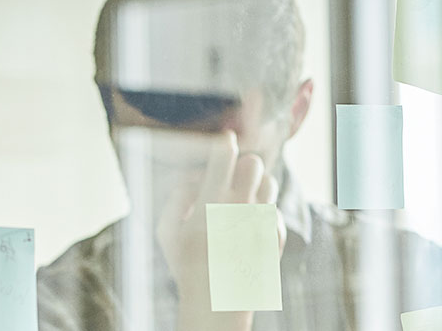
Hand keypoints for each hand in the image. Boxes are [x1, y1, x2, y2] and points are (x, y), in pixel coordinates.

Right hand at [153, 132, 286, 330]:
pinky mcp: (276, 235)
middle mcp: (239, 212)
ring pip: (269, 181)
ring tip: (241, 199)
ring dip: (255, 184)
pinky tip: (249, 226)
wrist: (219, 302)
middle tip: (232, 176)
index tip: (224, 141)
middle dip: (242, 164)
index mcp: (209, 208)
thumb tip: (196, 176)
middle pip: (253, 163)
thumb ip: (175, 197)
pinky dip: (263, 211)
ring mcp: (261, 224)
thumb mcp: (165, 232)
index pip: (224, 158)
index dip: (224, 143)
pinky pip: (274, 207)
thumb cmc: (187, 264)